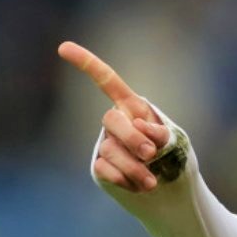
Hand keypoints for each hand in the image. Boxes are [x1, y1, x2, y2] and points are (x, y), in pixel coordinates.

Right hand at [58, 41, 172, 192]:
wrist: (169, 189)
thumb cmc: (174, 158)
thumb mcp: (174, 140)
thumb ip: (158, 132)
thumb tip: (136, 126)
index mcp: (134, 107)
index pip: (108, 82)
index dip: (86, 64)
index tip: (62, 47)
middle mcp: (115, 122)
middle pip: (111, 119)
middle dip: (132, 137)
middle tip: (151, 153)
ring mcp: (105, 144)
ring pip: (112, 150)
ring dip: (136, 167)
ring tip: (153, 182)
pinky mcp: (99, 166)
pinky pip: (106, 169)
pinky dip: (126, 179)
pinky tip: (139, 186)